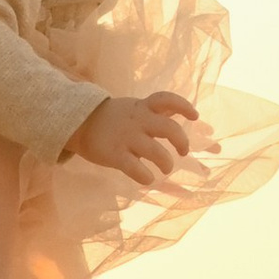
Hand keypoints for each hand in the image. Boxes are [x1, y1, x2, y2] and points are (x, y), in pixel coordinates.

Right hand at [70, 89, 199, 188]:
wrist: (80, 121)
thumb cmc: (117, 119)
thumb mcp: (138, 109)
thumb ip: (162, 114)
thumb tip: (198, 121)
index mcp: (144, 107)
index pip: (167, 100)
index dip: (184, 106)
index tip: (194, 116)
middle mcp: (138, 120)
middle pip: (169, 128)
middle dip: (182, 142)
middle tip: (183, 152)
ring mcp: (127, 137)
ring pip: (156, 152)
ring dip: (166, 163)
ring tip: (165, 168)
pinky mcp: (115, 154)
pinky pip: (135, 169)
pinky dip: (146, 176)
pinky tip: (147, 178)